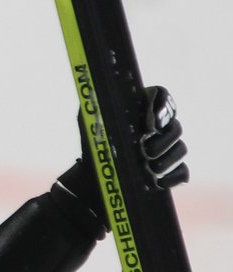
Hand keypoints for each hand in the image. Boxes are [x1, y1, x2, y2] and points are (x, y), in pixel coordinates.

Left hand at [54, 85, 188, 237]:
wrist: (92, 174)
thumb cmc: (93, 141)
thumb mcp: (90, 120)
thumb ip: (95, 103)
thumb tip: (95, 91)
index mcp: (144, 109)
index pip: (162, 97)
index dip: (163, 106)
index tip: (153, 123)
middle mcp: (159, 127)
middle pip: (175, 127)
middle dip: (164, 140)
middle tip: (146, 151)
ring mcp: (167, 149)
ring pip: (180, 149)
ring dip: (168, 159)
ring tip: (151, 168)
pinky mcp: (170, 170)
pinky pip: (182, 172)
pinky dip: (174, 176)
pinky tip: (160, 181)